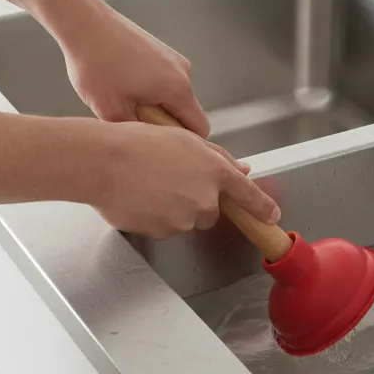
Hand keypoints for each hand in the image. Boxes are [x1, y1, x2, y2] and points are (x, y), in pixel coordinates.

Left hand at [60, 1, 209, 137]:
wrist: (83, 22)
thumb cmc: (94, 63)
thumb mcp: (110, 111)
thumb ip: (137, 135)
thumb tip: (148, 147)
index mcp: (177, 88)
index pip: (200, 130)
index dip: (185, 146)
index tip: (160, 149)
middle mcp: (183, 72)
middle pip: (187, 114)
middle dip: (164, 125)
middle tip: (132, 124)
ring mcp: (173, 59)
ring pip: (174, 98)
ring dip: (155, 107)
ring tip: (123, 101)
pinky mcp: (162, 51)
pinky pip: (165, 82)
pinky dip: (149, 91)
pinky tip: (122, 85)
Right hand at [92, 122, 279, 239]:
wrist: (103, 162)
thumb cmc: (137, 143)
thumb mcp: (184, 139)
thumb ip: (218, 157)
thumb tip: (242, 168)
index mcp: (214, 172)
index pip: (248, 195)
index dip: (261, 207)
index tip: (271, 216)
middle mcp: (204, 199)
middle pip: (210, 210)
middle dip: (196, 200)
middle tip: (170, 181)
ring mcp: (184, 219)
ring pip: (185, 220)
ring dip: (173, 208)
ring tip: (148, 186)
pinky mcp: (163, 234)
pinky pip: (164, 229)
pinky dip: (155, 217)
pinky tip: (138, 198)